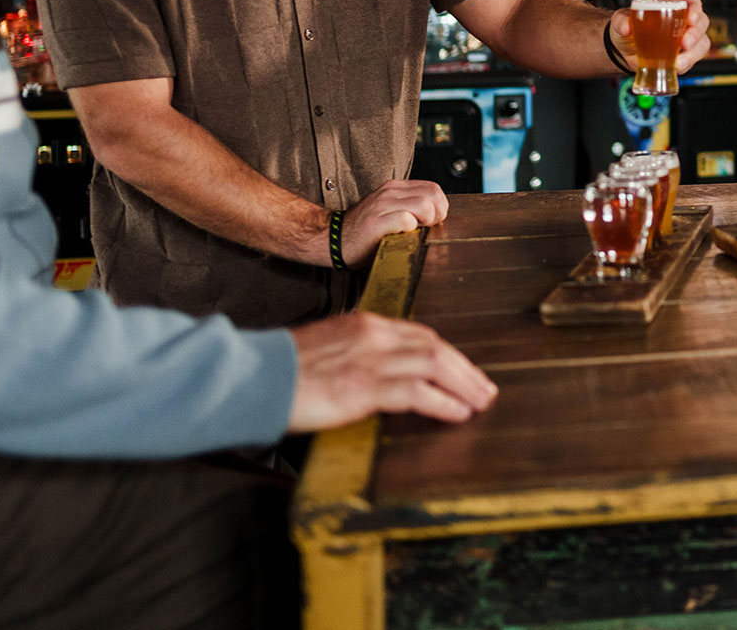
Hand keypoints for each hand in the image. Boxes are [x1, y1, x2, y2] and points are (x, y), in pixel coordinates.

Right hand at [286, 311, 496, 431]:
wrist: (252, 376)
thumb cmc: (281, 370)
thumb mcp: (326, 348)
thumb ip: (356, 353)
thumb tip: (379, 375)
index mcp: (364, 324)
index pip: (419, 335)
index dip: (446, 354)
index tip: (462, 370)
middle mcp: (373, 336)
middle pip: (434, 347)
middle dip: (464, 369)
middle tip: (484, 389)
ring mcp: (370, 360)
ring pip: (434, 365)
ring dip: (463, 385)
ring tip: (480, 402)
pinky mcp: (363, 387)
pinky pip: (416, 392)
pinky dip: (442, 402)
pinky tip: (456, 413)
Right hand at [341, 179, 449, 267]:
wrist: (333, 238)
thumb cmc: (364, 230)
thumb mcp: (389, 210)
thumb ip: (409, 207)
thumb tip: (437, 216)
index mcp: (395, 188)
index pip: (433, 188)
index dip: (441, 206)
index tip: (434, 221)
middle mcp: (389, 192)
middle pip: (433, 195)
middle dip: (438, 214)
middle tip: (428, 227)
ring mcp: (382, 206)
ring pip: (423, 205)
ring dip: (426, 221)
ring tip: (415, 231)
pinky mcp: (376, 222)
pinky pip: (405, 220)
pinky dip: (410, 229)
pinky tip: (401, 235)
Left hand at [609, 0, 712, 73]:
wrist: (625, 50)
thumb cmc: (627, 29)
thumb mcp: (620, 20)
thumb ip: (621, 21)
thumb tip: (625, 28)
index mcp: (670, 3)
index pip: (691, 1)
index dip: (695, 9)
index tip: (691, 19)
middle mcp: (682, 19)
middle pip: (701, 22)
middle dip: (696, 34)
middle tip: (685, 44)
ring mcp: (686, 37)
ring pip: (702, 43)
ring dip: (693, 53)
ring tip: (678, 62)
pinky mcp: (685, 54)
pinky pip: (693, 59)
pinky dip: (687, 64)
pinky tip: (675, 67)